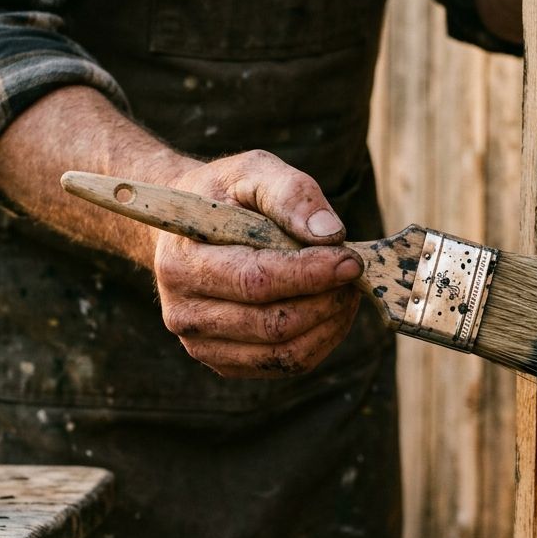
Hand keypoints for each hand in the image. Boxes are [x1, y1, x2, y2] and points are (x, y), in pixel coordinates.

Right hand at [151, 150, 362, 377]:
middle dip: (326, 300)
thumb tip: (330, 234)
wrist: (188, 228)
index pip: (255, 281)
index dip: (310, 274)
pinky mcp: (224, 361)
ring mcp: (200, 344)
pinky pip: (284, 364)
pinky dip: (319, 340)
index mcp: (182, 263)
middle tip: (354, 274)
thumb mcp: (252, 172)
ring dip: (329, 324)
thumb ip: (291, 193)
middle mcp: (183, 312)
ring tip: (345, 290)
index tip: (351, 260)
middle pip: (272, 324)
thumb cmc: (225, 197)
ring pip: (282, 353)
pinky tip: (329, 310)